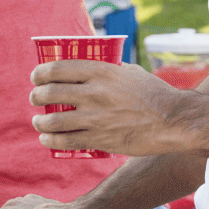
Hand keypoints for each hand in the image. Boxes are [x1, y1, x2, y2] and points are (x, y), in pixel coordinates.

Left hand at [28, 59, 201, 157]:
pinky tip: (46, 139)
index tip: (36, 76)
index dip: (41, 73)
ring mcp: (96, 117)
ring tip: (38, 121)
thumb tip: (95, 69)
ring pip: (54, 120)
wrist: (173, 120)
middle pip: (51, 93)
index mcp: (101, 71)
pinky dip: (51, 140)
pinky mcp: (100, 139)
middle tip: (35, 98)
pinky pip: (66, 140)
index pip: (59, 68)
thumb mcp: (130, 72)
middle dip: (36, 96)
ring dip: (40, 121)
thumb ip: (110, 70)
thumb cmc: (155, 94)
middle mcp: (94, 93)